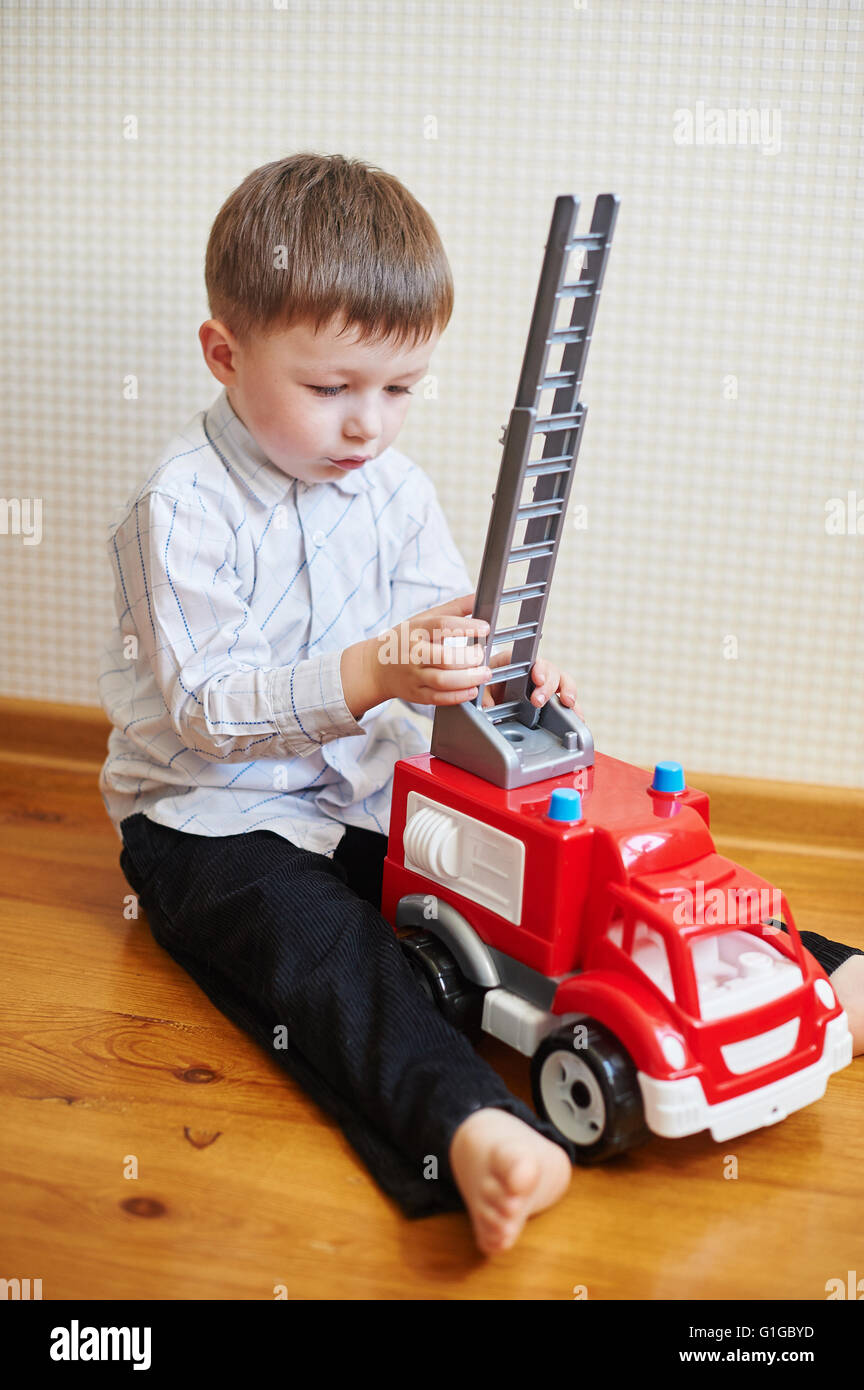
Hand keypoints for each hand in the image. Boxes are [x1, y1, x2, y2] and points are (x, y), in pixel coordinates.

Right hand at [367, 593, 491, 707]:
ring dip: (468, 678)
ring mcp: (414, 676)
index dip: (466, 627)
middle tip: (483, 654)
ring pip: (442, 680)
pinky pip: (438, 698)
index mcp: (417, 630)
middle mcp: (414, 653)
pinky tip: (472, 690)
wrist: (376, 667)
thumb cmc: (405, 640)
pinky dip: (458, 696)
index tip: (485, 628)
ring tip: (484, 673)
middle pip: (445, 657)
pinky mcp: (416, 694)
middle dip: (470, 657)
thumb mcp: (424, 619)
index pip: (442, 625)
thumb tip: (478, 596)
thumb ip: (454, 608)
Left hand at [481, 646, 583, 718]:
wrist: (488, 700)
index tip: (538, 679)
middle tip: (539, 701)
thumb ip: (483, 697)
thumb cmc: (485, 687)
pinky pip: (568, 702)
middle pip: (550, 670)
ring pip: (563, 682)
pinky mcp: (552, 700)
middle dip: (548, 686)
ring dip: (568, 692)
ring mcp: (545, 685)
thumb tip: (487, 706)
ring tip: (568, 704)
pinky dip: (575, 710)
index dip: (538, 668)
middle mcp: (533, 671)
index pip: (530, 659)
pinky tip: (578, 718)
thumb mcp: (480, 690)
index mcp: (515, 661)